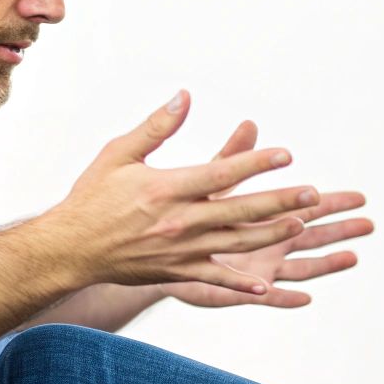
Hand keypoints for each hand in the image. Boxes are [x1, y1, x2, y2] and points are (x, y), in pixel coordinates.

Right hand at [45, 90, 323, 295]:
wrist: (70, 248)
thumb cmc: (92, 197)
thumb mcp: (119, 154)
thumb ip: (157, 127)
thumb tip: (185, 97)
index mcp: (167, 188)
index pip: (221, 172)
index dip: (255, 162)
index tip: (284, 154)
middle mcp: (180, 221)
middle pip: (240, 210)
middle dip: (280, 201)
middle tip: (313, 193)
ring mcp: (181, 250)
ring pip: (237, 243)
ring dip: (272, 235)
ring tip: (301, 224)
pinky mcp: (177, 271)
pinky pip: (215, 279)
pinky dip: (241, 284)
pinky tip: (266, 286)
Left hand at [159, 119, 371, 308]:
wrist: (150, 245)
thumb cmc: (181, 210)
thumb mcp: (209, 180)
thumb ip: (231, 157)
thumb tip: (249, 123)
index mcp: (261, 215)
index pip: (303, 206)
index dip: (332, 202)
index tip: (360, 197)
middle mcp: (264, 242)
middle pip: (311, 236)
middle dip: (340, 230)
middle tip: (369, 223)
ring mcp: (254, 266)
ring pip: (297, 266)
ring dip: (325, 263)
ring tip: (352, 257)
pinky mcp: (234, 287)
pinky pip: (264, 296)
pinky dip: (284, 297)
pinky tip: (305, 299)